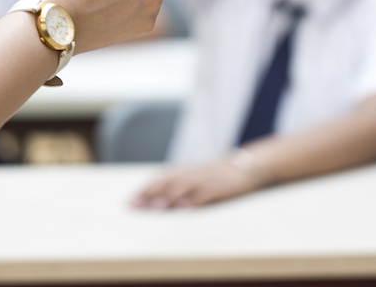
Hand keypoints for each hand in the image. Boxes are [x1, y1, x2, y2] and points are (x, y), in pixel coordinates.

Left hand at [133, 160, 260, 208]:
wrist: (246, 166)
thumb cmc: (217, 175)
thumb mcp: (196, 176)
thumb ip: (178, 185)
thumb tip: (155, 200)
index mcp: (185, 172)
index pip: (160, 179)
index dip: (145, 190)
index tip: (130, 202)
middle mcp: (193, 174)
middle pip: (168, 183)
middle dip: (151, 195)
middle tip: (136, 207)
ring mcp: (206, 180)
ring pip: (184, 188)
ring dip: (169, 198)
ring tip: (156, 209)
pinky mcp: (220, 188)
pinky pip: (206, 195)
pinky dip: (195, 202)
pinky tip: (185, 210)